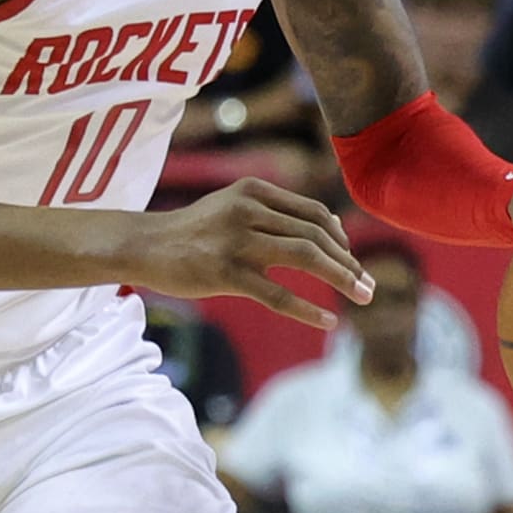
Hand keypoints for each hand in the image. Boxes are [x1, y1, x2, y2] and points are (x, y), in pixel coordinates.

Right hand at [131, 179, 373, 329]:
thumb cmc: (191, 232)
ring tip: (363, 297)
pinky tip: (328, 321)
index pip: (314, 212)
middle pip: (316, 235)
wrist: (143, 245)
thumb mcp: (231, 207)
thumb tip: (319, 236)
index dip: (340, 238)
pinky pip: (276, 293)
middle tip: (369, 286)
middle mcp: (249, 210)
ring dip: (341, 279)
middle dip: (349, 262)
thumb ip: (269, 214)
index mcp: (254, 191)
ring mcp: (236, 241)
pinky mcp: (223, 273)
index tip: (351, 261)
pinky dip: (307, 309)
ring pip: (304, 258)